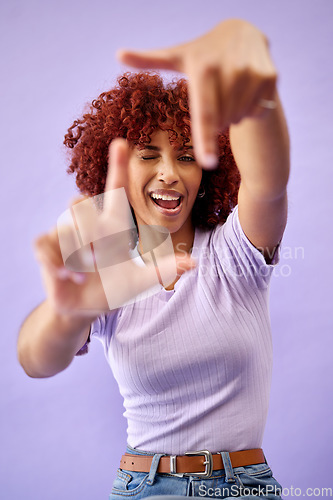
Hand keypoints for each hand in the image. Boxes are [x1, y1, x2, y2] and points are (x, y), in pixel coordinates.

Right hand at [34, 139, 194, 317]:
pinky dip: (58, 262)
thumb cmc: (112, 288)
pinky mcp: (47, 248)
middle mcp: (88, 224)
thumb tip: (194, 263)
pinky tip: (69, 277)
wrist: (84, 308)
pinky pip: (45, 243)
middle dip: (90, 230)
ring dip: (78, 252)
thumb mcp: (139, 280)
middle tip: (99, 257)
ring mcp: (65, 234)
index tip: (122, 143)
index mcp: (111, 226)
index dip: (117, 167)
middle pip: (81, 202)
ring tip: (85, 273)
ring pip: (66, 225)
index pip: (114, 190)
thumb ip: (163, 270)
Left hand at [117, 19, 276, 167]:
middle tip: (216, 94)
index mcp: (202, 68)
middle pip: (221, 121)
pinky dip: (249, 108)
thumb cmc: (203, 52)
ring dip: (232, 114)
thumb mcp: (179, 56)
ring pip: (238, 118)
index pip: (204, 114)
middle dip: (217, 119)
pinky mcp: (270, 76)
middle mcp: (229, 69)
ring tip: (230, 89)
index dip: (205, 140)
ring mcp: (253, 72)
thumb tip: (117, 54)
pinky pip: (256, 110)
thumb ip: (149, 59)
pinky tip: (246, 89)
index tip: (207, 163)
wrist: (243, 31)